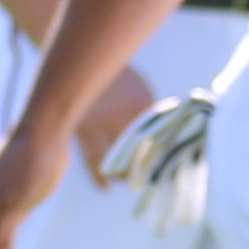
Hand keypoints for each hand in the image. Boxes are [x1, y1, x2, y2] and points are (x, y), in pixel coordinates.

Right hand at [74, 62, 161, 177]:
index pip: (154, 138)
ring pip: (112, 160)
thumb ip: (151, 114)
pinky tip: (106, 187)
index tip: (168, 170)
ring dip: (121, 177)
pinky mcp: (81, 130)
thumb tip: (166, 142)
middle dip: (143, 170)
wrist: (84, 61)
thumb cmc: (122, 80)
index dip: (160, 157)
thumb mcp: (140, 90)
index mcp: (139, 103)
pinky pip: (90, 159)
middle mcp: (118, 115)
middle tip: (150, 182)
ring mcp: (98, 123)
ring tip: (129, 184)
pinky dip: (98, 177)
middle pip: (135, 153)